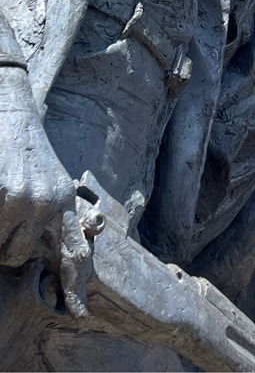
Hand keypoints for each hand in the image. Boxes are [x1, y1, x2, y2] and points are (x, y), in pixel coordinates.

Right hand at [0, 75, 88, 316]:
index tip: (77, 312)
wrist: (10, 113)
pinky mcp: (1, 193)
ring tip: (2, 199)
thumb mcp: (49, 184)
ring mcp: (23, 198)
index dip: (73, 285)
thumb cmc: (26, 154)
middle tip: (8, 212)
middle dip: (9, 244)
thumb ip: (51, 218)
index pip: (74, 252)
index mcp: (64, 202)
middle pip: (21, 255)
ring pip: (2, 246)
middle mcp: (49, 202)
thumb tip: (45, 255)